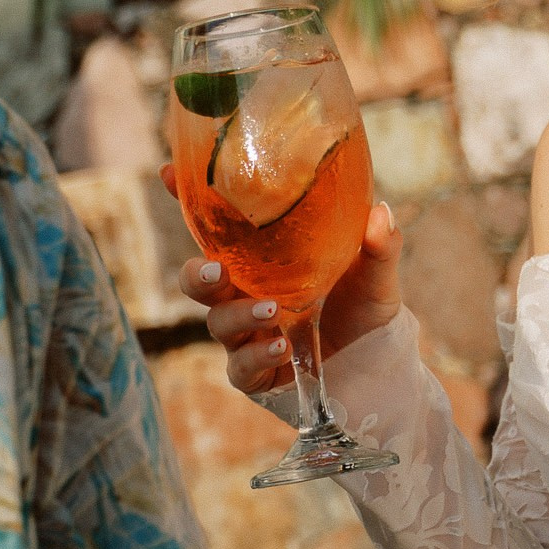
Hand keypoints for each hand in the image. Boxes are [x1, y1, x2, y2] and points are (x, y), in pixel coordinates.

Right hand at [167, 184, 402, 392]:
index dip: (185, 201)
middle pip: (198, 282)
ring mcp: (247, 336)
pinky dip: (257, 355)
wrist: (378, 364)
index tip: (167, 173)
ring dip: (240, 315)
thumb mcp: (375, 273)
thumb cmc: (365, 309)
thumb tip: (381, 213)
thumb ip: (380, 245)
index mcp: (260, 262)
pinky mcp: (257, 375)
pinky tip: (281, 346)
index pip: (216, 229)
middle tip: (214, 269)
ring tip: (271, 310)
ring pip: (219, 324)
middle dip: (196, 275)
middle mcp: (244, 295)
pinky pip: (241, 368)